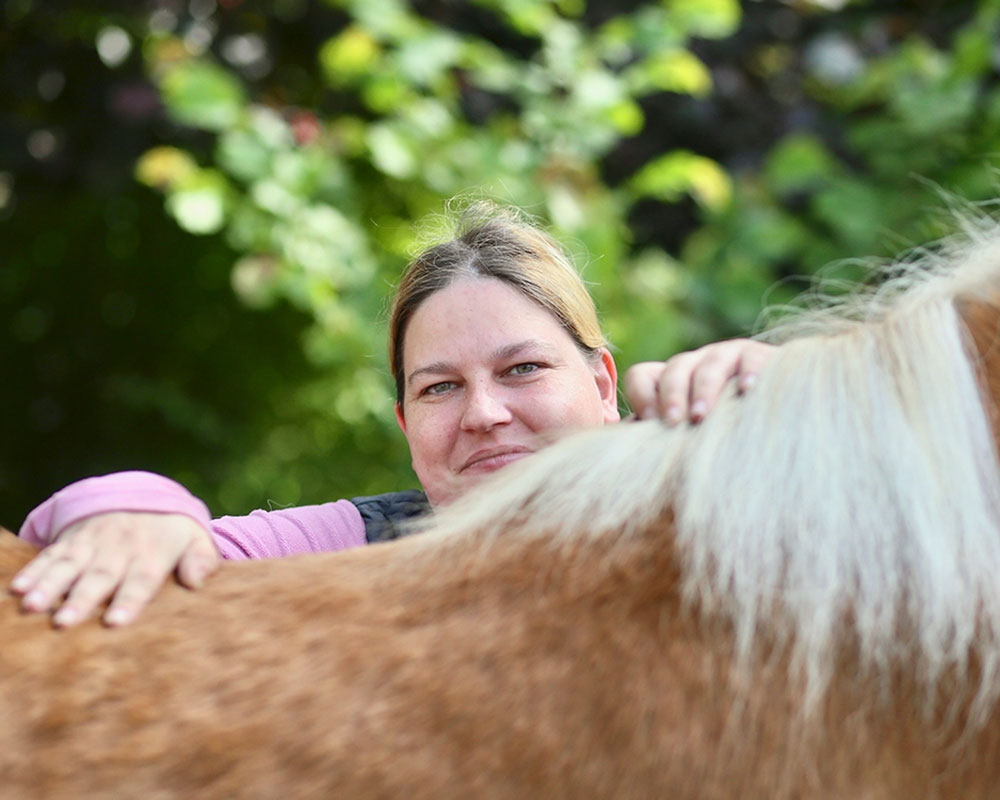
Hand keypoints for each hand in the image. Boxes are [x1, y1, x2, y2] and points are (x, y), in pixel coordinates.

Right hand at [9, 512, 218, 626]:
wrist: (144, 496)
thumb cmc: (173, 532)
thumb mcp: (197, 540)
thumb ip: (202, 561)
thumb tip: (198, 582)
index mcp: (152, 553)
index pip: (142, 579)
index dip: (129, 600)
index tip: (115, 622)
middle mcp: (119, 548)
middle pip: (99, 575)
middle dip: (81, 599)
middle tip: (63, 622)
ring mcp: (92, 543)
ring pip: (68, 565)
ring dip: (49, 585)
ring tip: (32, 605)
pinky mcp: (71, 540)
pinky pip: (50, 554)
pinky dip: (33, 570)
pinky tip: (18, 588)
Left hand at [624, 338, 775, 424]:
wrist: (778, 412)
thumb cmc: (721, 431)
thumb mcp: (689, 433)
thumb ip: (661, 438)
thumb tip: (629, 456)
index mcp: (671, 380)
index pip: (643, 376)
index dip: (642, 395)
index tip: (647, 421)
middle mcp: (694, 364)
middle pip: (674, 370)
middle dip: (671, 396)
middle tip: (674, 422)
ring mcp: (726, 356)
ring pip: (708, 365)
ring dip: (703, 390)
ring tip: (701, 416)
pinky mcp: (758, 356)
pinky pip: (751, 359)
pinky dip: (749, 373)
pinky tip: (748, 391)